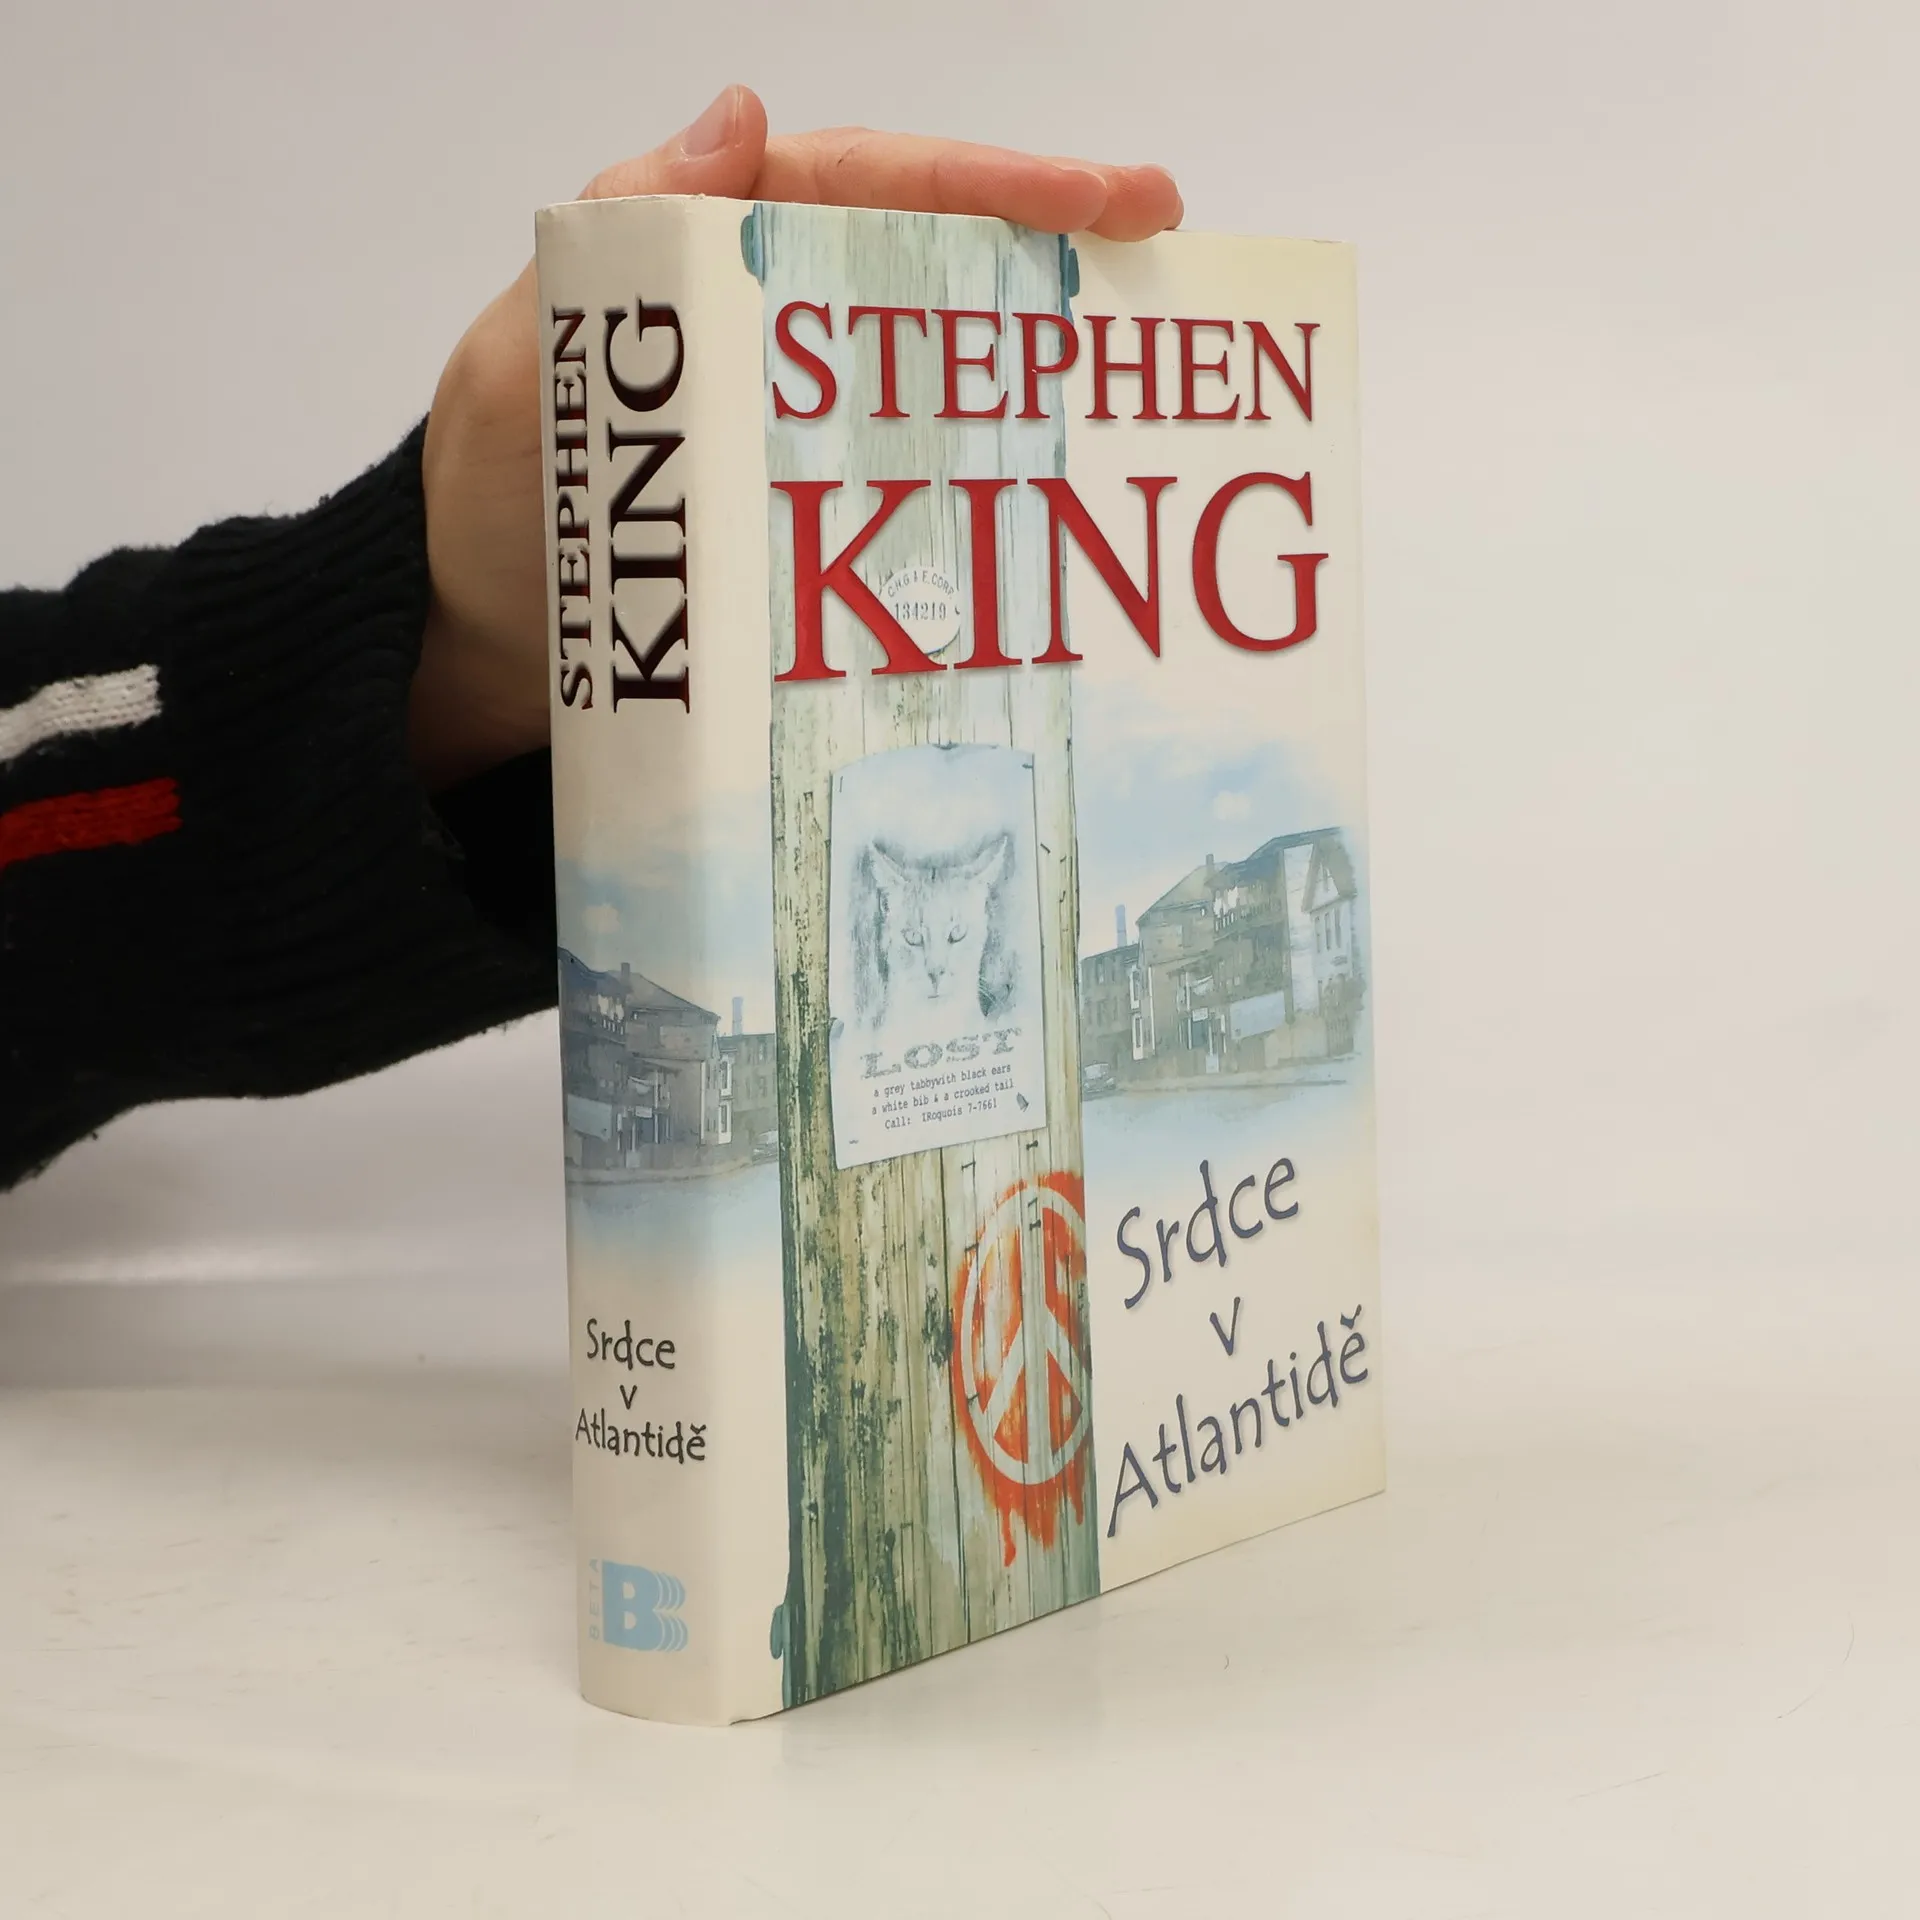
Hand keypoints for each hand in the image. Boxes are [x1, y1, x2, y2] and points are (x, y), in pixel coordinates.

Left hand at [407, 84, 1182, 788]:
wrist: (479, 657)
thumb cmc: (490, 510)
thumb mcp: (521, 366)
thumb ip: (609, 250)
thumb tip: (740, 120)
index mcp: (706, 254)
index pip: (863, 186)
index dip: (990, 183)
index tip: (1104, 199)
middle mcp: (770, 325)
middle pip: (927, 262)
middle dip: (1048, 248)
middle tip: (1164, 246)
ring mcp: (801, 423)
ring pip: (937, 363)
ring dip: (1037, 355)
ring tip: (1136, 361)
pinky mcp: (815, 512)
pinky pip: (914, 473)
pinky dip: (987, 472)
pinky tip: (1056, 484)